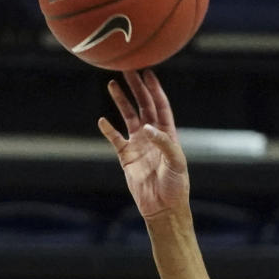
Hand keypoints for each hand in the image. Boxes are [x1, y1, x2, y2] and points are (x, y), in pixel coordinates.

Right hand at [98, 69, 189, 219]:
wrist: (163, 207)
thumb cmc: (175, 185)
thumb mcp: (176, 162)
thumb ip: (163, 142)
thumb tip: (146, 127)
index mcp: (167, 133)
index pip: (160, 105)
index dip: (154, 89)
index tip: (147, 73)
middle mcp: (152, 135)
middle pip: (143, 105)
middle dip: (136, 88)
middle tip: (128, 71)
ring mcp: (138, 145)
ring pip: (128, 117)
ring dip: (121, 101)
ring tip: (112, 85)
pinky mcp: (127, 158)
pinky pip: (115, 139)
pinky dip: (108, 130)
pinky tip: (102, 120)